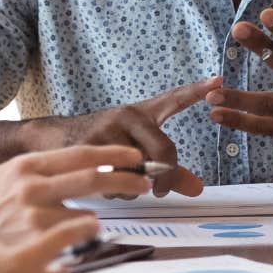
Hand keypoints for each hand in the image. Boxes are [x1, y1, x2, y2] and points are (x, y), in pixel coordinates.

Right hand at [0, 144, 156, 241]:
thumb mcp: (5, 175)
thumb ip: (41, 169)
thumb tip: (84, 166)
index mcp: (26, 166)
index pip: (80, 154)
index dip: (113, 154)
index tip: (135, 156)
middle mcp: (31, 188)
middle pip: (93, 179)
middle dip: (127, 179)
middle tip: (143, 182)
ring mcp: (34, 217)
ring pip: (87, 215)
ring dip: (91, 221)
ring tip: (78, 228)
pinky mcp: (37, 244)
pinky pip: (72, 240)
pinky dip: (75, 242)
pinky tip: (61, 244)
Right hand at [31, 80, 214, 196]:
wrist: (54, 140)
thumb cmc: (104, 144)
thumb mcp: (137, 150)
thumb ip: (170, 171)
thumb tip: (198, 189)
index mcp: (142, 113)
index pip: (174, 100)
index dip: (197, 90)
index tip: (218, 81)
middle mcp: (127, 115)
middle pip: (163, 152)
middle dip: (166, 177)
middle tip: (161, 191)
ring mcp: (107, 129)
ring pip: (138, 171)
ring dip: (133, 188)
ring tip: (120, 180)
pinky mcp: (89, 145)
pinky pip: (114, 179)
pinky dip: (113, 190)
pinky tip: (104, 182)